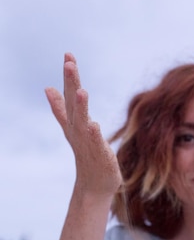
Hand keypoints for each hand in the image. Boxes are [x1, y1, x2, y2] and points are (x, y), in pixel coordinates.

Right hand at [45, 54, 121, 196]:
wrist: (94, 184)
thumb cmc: (87, 153)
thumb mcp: (74, 127)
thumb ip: (61, 108)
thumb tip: (48, 88)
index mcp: (74, 122)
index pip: (69, 95)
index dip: (68, 77)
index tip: (68, 54)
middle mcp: (78, 130)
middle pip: (73, 104)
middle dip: (71, 83)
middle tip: (69, 63)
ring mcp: (88, 143)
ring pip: (82, 122)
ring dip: (80, 107)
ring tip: (81, 91)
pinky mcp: (100, 156)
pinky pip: (95, 144)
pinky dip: (92, 134)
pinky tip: (93, 124)